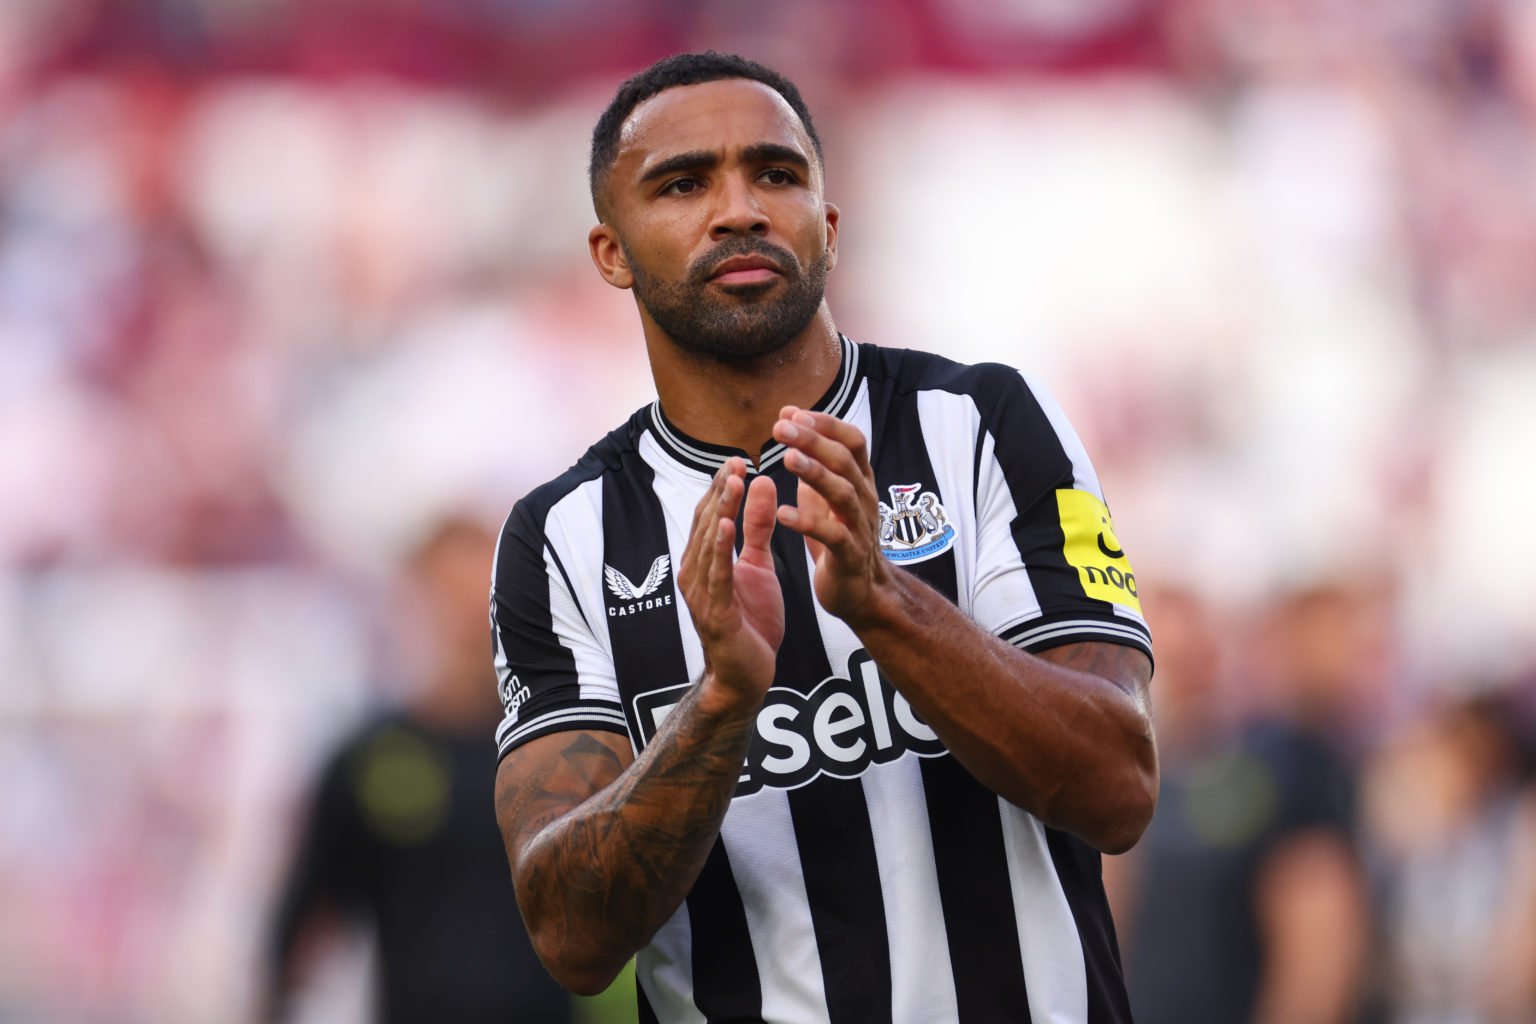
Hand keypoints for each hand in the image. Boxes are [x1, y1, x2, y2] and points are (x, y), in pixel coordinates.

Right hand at [676, 457, 783, 704]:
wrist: (747, 676)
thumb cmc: (750, 622)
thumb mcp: (759, 566)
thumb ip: (757, 527)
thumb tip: (761, 483)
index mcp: (704, 561)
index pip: (710, 514)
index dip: (722, 487)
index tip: (737, 460)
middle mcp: (695, 573)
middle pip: (705, 523)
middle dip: (720, 491)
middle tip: (736, 461)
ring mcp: (701, 593)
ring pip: (708, 544)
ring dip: (719, 511)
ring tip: (733, 483)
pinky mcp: (714, 613)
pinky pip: (715, 576)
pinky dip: (718, 549)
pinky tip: (724, 525)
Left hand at [771, 407, 895, 629]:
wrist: (862, 592)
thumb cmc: (842, 539)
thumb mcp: (827, 496)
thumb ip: (813, 462)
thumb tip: (792, 422)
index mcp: (860, 481)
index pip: (852, 441)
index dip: (825, 424)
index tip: (792, 413)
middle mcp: (865, 499)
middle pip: (845, 461)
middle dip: (814, 441)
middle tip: (782, 428)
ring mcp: (860, 527)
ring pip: (843, 493)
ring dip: (815, 474)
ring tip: (787, 460)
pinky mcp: (850, 556)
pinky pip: (833, 536)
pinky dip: (809, 523)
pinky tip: (783, 513)